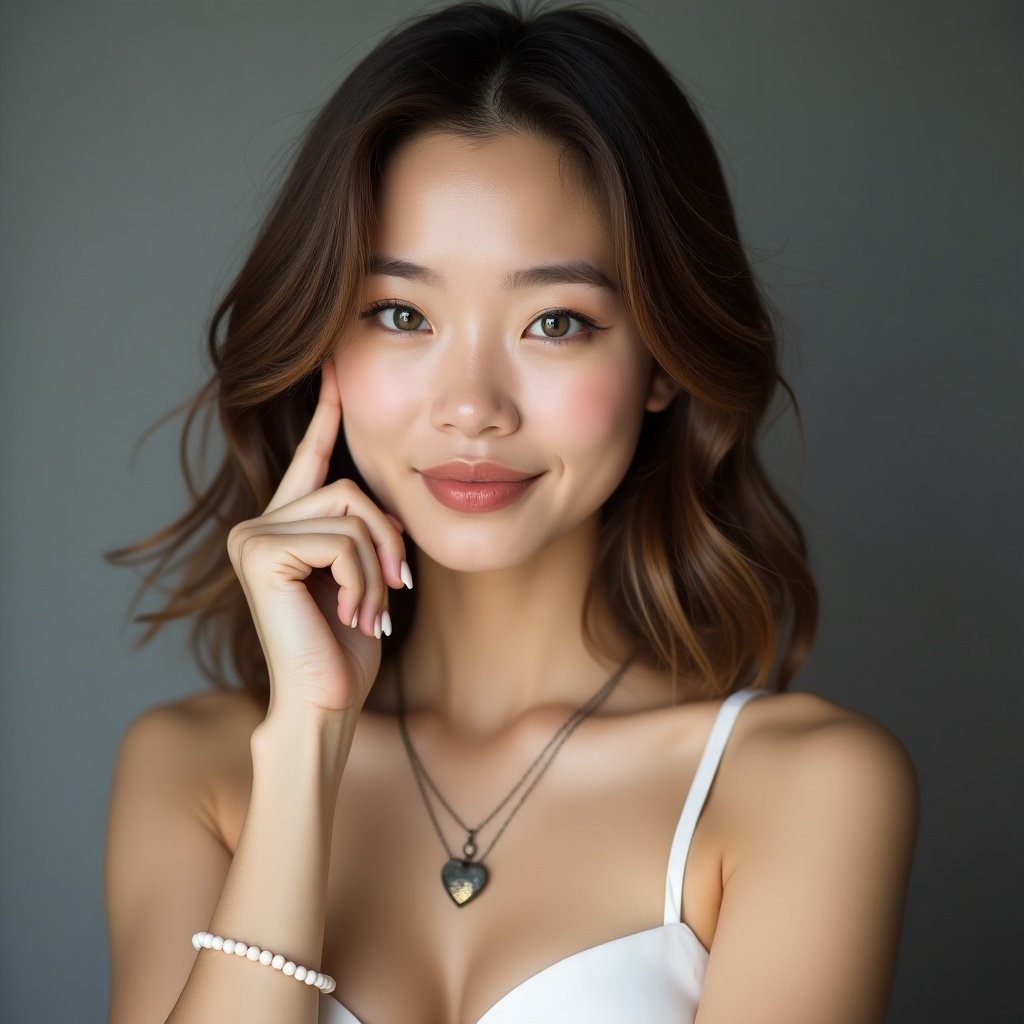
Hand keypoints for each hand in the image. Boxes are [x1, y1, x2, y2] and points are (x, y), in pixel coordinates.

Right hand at [226, 362, 410, 719]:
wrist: (326, 703)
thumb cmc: (347, 648)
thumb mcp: (367, 576)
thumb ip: (367, 532)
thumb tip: (392, 504)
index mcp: (286, 525)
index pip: (310, 458)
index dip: (324, 411)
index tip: (335, 364)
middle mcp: (259, 523)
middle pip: (351, 488)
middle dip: (387, 539)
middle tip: (394, 588)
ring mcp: (253, 535)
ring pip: (352, 512)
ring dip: (377, 566)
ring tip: (365, 609)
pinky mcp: (260, 552)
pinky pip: (342, 540)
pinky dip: (362, 579)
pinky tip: (348, 615)